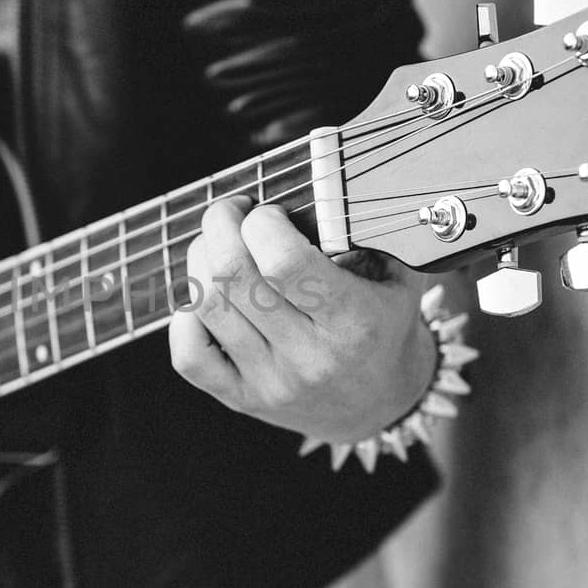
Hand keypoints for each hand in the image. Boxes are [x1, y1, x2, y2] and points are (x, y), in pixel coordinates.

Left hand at [169, 197, 435, 443]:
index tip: (268, 211)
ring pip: (208, 306)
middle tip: (231, 212)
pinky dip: (184, 317)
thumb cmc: (386, 327)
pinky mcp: (243, 399)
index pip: (285, 263)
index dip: (263, 224)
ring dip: (200, 259)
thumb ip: (375, 232)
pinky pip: (189, 357)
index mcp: (354, 321)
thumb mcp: (402, 277)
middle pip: (234, 277)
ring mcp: (272, 381)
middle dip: (220, 225)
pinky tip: (205, 297)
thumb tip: (338, 182)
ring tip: (216, 244)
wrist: (381, 405)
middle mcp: (309, 356)